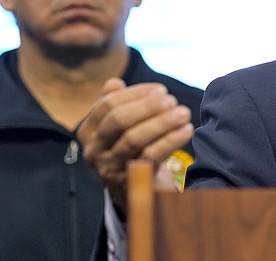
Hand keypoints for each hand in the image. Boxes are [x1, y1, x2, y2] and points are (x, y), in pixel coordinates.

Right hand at [76, 78, 193, 211]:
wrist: (136, 191)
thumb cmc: (131, 150)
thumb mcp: (121, 127)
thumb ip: (116, 104)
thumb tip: (114, 83)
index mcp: (88, 131)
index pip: (108, 104)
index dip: (136, 93)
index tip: (161, 90)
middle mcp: (93, 150)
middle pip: (119, 120)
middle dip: (148, 107)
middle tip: (172, 100)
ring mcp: (109, 167)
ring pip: (134, 138)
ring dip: (162, 122)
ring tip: (184, 113)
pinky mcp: (130, 182)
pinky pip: (151, 156)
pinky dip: (171, 140)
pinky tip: (187, 130)